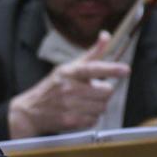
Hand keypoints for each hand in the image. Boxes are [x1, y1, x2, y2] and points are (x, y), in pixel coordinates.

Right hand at [7, 32, 130, 137]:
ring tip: (83, 103)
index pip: (93, 68)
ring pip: (101, 107)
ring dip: (97, 106)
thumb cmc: (53, 87)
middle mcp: (69, 88)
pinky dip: (90, 118)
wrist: (31, 110)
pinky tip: (79, 113)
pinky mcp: (71, 121)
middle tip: (91, 92)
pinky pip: (94, 120)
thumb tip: (106, 36)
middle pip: (105, 92)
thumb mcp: (68, 67)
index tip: (125, 70)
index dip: (111, 69)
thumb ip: (91, 54)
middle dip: (102, 93)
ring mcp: (69, 105)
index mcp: (70, 72)